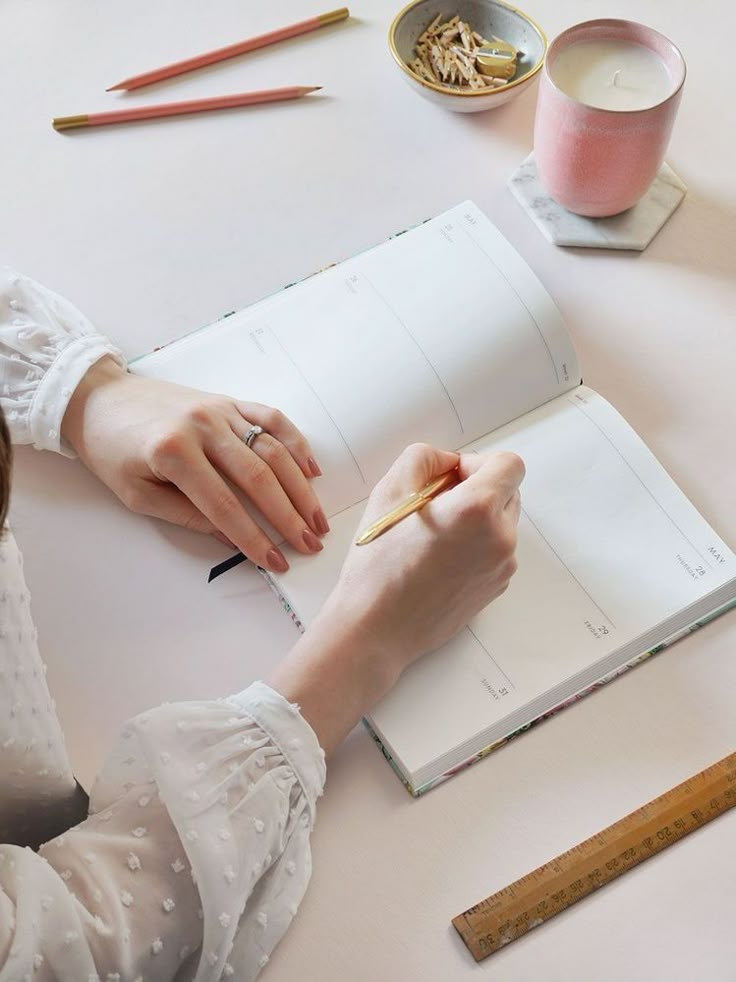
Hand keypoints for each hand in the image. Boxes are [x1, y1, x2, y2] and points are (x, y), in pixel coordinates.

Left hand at [61, 358, 328, 570]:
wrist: (98, 398)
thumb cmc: (111, 450)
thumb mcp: (136, 494)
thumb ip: (185, 515)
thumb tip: (230, 536)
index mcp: (174, 453)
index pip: (224, 506)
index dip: (253, 538)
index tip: (277, 561)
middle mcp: (202, 427)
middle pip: (259, 477)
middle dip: (289, 515)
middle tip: (310, 543)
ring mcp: (219, 410)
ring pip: (273, 448)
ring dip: (299, 486)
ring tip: (317, 517)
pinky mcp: (227, 400)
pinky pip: (271, 418)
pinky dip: (295, 442)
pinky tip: (311, 470)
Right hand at [268, 443, 523, 754]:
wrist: (375, 629)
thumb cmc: (377, 564)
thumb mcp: (389, 491)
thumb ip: (425, 459)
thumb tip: (449, 462)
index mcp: (478, 509)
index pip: (509, 464)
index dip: (478, 464)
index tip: (449, 480)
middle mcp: (500, 538)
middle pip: (509, 492)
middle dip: (477, 490)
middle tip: (434, 507)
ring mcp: (502, 567)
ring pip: (501, 523)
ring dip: (476, 520)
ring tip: (432, 539)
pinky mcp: (496, 588)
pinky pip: (495, 552)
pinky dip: (475, 547)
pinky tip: (437, 562)